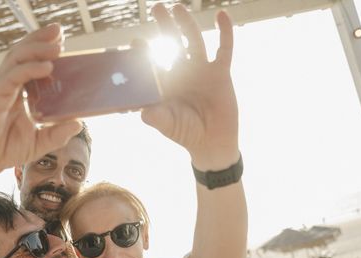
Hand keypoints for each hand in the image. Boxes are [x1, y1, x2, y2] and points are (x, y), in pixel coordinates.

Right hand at [0, 24, 81, 179]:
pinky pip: (11, 78)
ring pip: (15, 60)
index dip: (43, 48)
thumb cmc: (5, 151)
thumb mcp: (39, 143)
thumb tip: (79, 123)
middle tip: (60, 31)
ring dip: (37, 50)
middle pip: (21, 53)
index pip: (29, 62)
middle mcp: (6, 86)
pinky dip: (29, 70)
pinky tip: (46, 68)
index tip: (62, 40)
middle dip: (39, 39)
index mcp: (16, 92)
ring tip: (57, 47)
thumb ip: (57, 134)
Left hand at [142, 3, 238, 169]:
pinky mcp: (220, 72)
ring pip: (193, 41)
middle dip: (164, 26)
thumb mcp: (167, 125)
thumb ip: (155, 117)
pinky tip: (222, 15)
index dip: (144, 51)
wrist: (211, 142)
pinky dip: (225, 32)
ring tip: (177, 8)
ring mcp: (201, 70)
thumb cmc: (185, 133)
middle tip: (156, 8)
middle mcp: (181, 72)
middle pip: (171, 43)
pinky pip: (224, 48)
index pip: (151, 61)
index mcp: (165, 82)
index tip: (136, 42)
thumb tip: (142, 111)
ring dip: (186, 24)